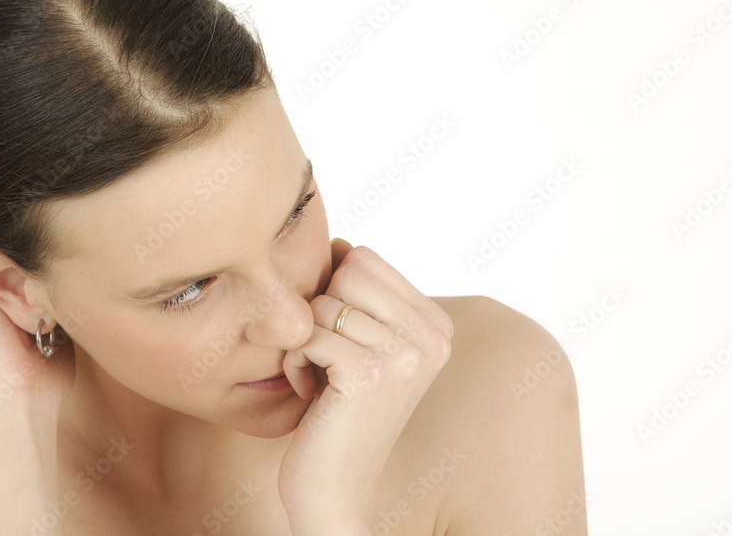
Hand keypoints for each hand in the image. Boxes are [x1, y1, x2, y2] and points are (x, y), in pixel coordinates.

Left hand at [278, 239, 453, 533]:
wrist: (336, 490)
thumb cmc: (337, 411)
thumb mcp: (361, 343)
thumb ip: (360, 293)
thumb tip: (340, 242)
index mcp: (436, 324)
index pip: (365, 257)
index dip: (336, 295)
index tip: (345, 345)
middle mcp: (432, 337)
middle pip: (347, 269)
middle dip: (321, 312)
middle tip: (330, 360)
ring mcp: (405, 355)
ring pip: (322, 303)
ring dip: (305, 342)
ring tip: (323, 382)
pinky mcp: (370, 374)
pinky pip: (307, 333)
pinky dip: (295, 363)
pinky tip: (313, 396)